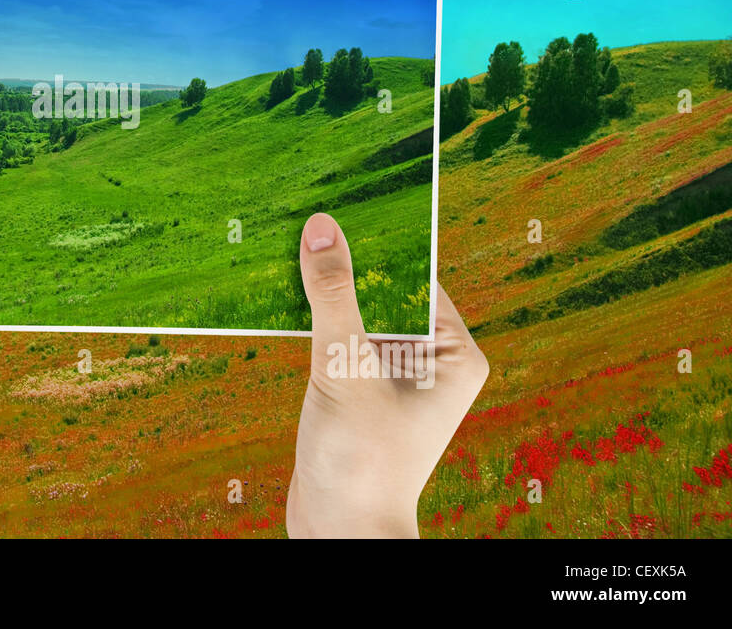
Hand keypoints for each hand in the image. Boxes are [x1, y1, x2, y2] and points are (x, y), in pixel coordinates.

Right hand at [287, 212, 487, 537]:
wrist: (340, 535)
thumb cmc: (361, 462)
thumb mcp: (344, 367)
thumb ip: (333, 295)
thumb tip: (322, 227)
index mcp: (453, 353)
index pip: (417, 275)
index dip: (381, 239)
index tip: (347, 197)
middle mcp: (430, 361)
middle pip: (385, 291)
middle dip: (347, 262)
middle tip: (307, 213)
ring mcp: (394, 377)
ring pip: (356, 313)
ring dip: (324, 290)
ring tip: (286, 244)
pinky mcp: (360, 391)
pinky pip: (337, 339)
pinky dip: (312, 319)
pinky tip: (278, 292)